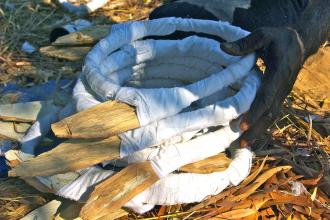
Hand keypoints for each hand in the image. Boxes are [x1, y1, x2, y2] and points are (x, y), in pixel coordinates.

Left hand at [221, 27, 304, 146]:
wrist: (299, 42)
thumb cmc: (279, 38)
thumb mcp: (263, 35)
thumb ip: (245, 43)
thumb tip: (223, 47)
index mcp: (278, 73)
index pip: (266, 97)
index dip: (254, 112)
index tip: (242, 125)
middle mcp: (282, 87)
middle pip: (270, 113)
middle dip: (256, 129)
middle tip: (241, 143)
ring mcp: (282, 93)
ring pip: (272, 116)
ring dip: (259, 131)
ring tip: (244, 145)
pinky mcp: (279, 95)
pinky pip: (272, 112)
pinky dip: (262, 124)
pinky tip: (251, 134)